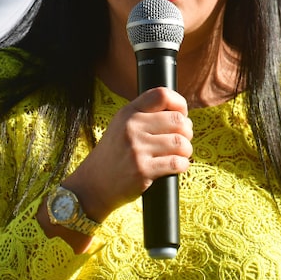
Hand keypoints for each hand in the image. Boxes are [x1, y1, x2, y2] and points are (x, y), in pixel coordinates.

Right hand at [63, 87, 192, 221]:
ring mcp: (137, 149)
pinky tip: (174, 167)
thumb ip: (145, 115)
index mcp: (128, 113)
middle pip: (179, 121)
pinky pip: (178, 163)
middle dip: (187, 132)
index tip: (181, 115)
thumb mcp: (122, 126)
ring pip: (181, 143)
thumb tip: (181, 113)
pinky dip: (182, 165)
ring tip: (178, 155)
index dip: (180, 104)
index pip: (162, 95)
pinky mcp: (143, 170)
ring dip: (186, 151)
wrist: (93, 184)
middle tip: (180, 140)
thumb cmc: (115, 155)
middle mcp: (132, 128)